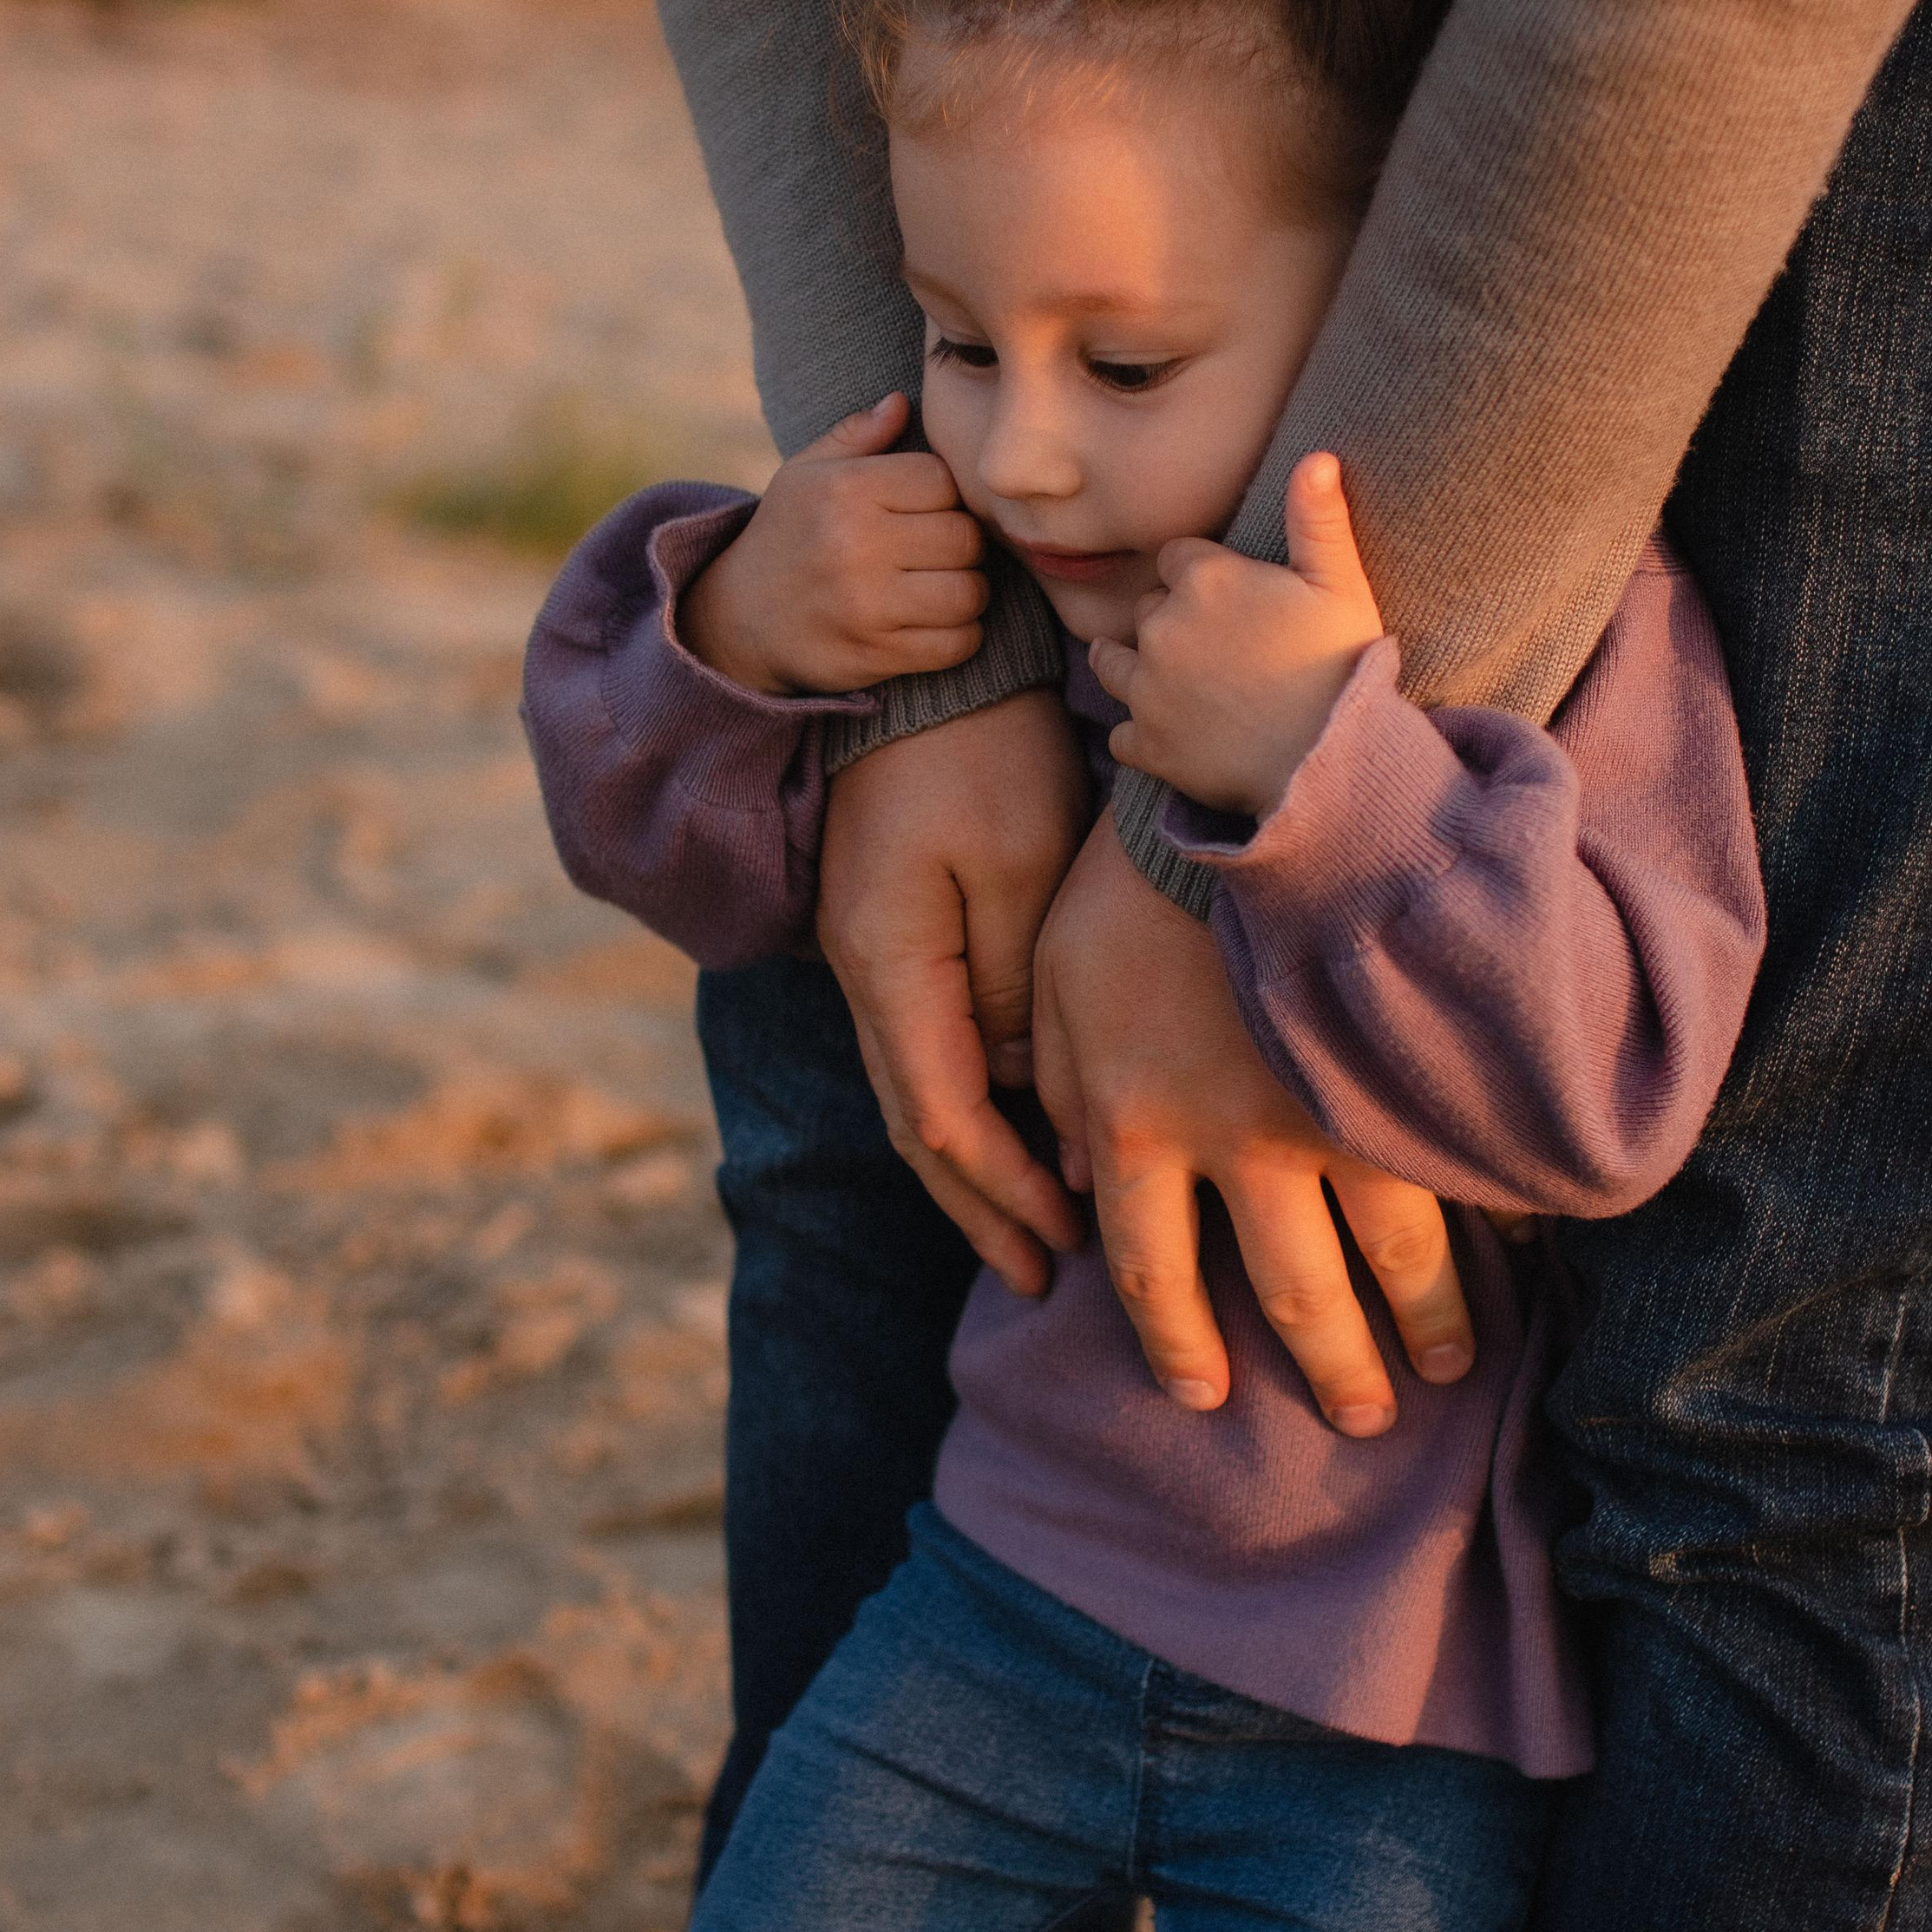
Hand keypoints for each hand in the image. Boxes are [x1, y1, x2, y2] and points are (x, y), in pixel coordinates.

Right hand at [679, 395, 987, 694]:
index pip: (942, 480)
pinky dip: (961, 636)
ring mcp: (866, 605)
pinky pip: (957, 644)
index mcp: (845, 490)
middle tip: (941, 551)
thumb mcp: (804, 474)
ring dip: (968, 592)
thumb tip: (900, 402)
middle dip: (962, 545)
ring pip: (969, 592)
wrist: (738, 620)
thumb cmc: (786, 536)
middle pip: (965, 537)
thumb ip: (855, 436)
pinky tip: (939, 624)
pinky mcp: (875, 654)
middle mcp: (855, 545)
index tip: (925, 510)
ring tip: (945, 586)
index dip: (944, 494)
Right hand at [818, 690, 1089, 1295]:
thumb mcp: (1012, 862)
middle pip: (918, 1125)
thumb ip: (1012, 986)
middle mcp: (866, 973)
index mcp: (887, 965)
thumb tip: (1020, 1084)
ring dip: (977, 1166)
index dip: (1003, 1191)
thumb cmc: (978, 746)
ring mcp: (875, 952)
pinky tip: (1021, 1126)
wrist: (922, 657)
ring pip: (920, 1091)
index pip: (941, 1118)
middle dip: (984, 1207)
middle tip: (1047, 1275)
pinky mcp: (900, 928)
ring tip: (1038, 1229)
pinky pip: (932, 1045)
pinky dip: (976, 1103)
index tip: (1066, 1243)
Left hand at [1034, 815, 1474, 1433]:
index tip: (1207, 1392)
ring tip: (1448, 1365)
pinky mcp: (1405, 1067)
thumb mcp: (1051, 978)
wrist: (1242, 782)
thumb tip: (1068, 1180)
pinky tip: (1520, 1259)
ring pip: (1395, 1252)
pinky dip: (1492, 1221)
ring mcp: (1333, 1108)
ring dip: (1426, 1321)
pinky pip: (1458, 1167)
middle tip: (1363, 1418)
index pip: (1152, 1275)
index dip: (1180, 1346)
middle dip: (1332, 1367)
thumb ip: (1056, 1087)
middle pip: (1291, 1292)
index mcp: (1134, 1125)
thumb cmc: (1129, 875)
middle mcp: (1236, 1143)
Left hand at [1091, 453, 1383, 815]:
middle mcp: (1161, 628)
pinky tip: (1173, 736)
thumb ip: (1318, 519)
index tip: (1227, 599)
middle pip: (1145, 610)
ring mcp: (1147, 689)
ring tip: (1170, 682)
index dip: (1200, 577)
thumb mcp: (1341, 585)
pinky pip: (1122, 733)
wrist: (1333, 760)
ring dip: (1134, 668)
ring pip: (1113, 664)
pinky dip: (1142, 735)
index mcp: (1203, 580)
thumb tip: (1318, 456)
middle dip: (1169, 622)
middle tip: (1212, 648)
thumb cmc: (1343, 667)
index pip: (1175, 559)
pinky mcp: (1147, 745)